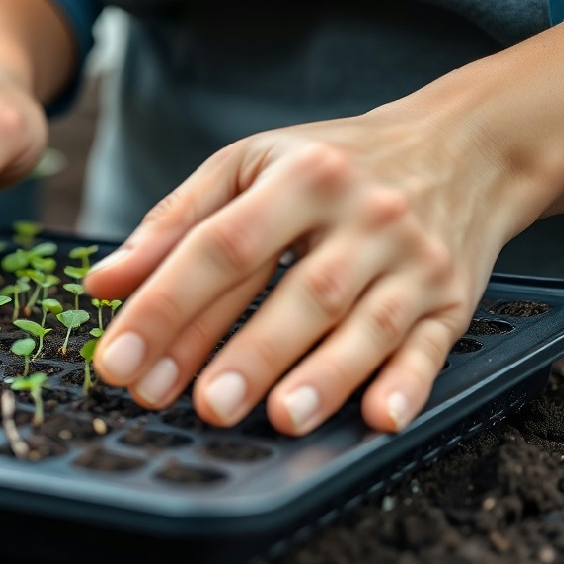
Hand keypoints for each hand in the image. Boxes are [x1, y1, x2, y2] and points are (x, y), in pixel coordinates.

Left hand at [83, 101, 533, 436]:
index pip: (222, 246)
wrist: (460, 145)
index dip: (165, 305)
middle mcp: (363, 217)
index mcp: (301, 177)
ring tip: (276, 419)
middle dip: (244, 354)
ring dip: (322, 377)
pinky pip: (430, 345)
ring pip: (366, 325)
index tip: (118, 359)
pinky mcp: (452, 299)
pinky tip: (378, 417)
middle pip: (299, 292)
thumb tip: (102, 283)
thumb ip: (174, 223)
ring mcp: (413, 260)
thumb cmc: (331, 162)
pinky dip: (406, 383)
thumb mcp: (248, 165)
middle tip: (196, 405)